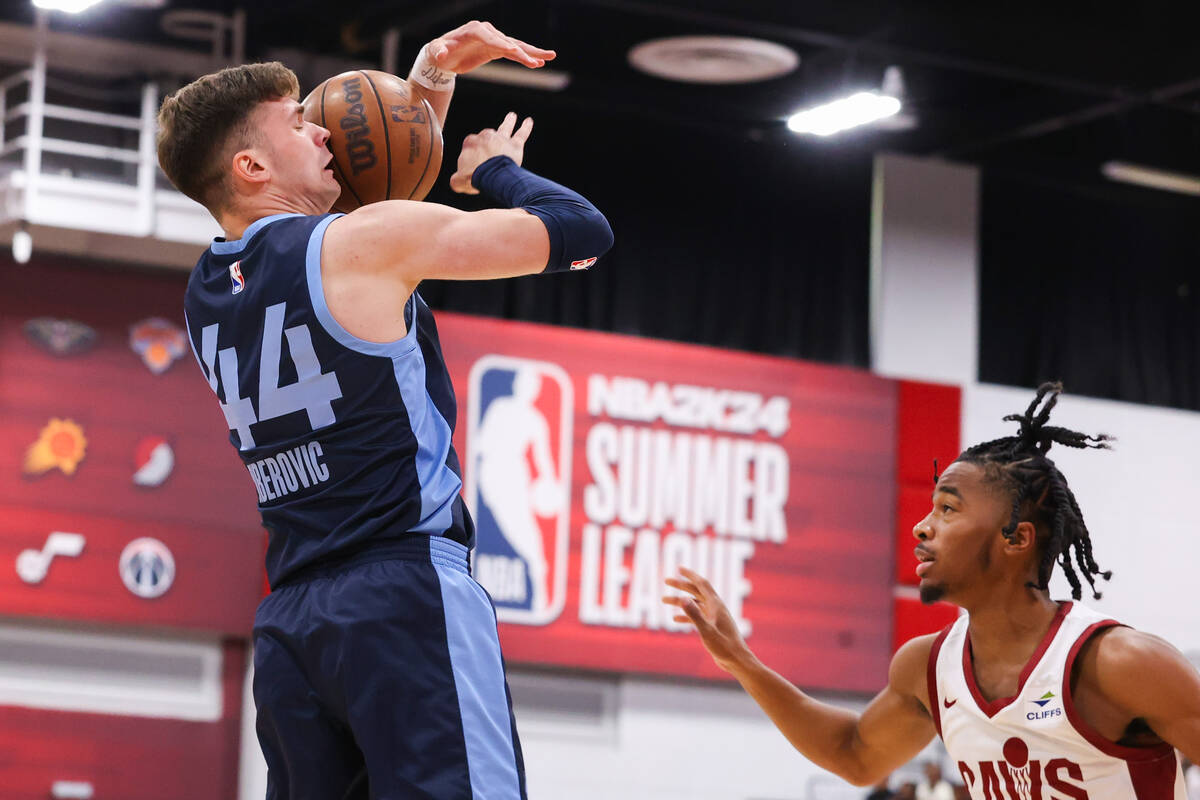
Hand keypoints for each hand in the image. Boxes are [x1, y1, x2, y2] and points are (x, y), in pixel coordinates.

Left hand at [427, 20, 555, 74]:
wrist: (444, 55)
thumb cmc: (439, 52)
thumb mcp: (436, 51)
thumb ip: (439, 51)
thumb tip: (442, 54)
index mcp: (474, 30)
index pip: (490, 36)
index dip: (501, 44)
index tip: (513, 52)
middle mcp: (487, 32)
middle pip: (507, 41)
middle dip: (522, 51)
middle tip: (536, 61)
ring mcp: (493, 40)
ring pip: (515, 46)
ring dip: (531, 53)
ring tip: (548, 58)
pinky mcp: (496, 49)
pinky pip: (514, 53)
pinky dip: (526, 57)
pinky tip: (539, 62)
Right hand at [450, 112, 532, 193]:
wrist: (490, 176)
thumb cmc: (473, 177)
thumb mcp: (458, 180)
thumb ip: (456, 179)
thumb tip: (456, 181)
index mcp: (470, 142)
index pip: (472, 144)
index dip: (473, 155)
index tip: (475, 165)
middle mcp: (486, 137)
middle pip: (488, 136)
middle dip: (489, 142)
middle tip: (491, 152)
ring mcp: (501, 139)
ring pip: (505, 128)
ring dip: (509, 122)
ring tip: (512, 116)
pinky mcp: (515, 145)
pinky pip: (521, 133)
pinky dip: (526, 127)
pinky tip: (529, 121)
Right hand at [663, 567, 753, 673]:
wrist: (736, 661)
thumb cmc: (724, 647)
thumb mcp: (706, 631)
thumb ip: (694, 615)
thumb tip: (683, 599)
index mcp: (716, 605)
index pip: (701, 584)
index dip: (690, 575)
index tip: (678, 568)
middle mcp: (715, 608)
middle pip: (696, 591)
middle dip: (681, 585)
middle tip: (666, 581)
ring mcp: (714, 617)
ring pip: (695, 604)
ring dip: (680, 601)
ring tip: (664, 600)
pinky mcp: (712, 626)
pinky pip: (697, 616)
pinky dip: (686, 615)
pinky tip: (675, 619)